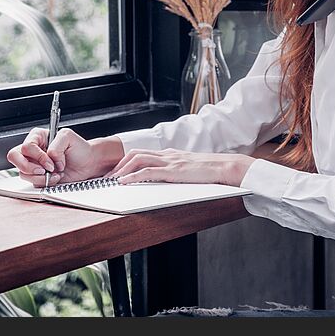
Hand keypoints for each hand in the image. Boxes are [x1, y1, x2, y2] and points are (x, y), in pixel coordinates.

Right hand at [6, 128, 122, 186]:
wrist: (88, 163)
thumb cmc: (79, 148)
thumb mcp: (68, 137)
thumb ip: (56, 145)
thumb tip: (48, 157)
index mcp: (38, 136)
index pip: (26, 146)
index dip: (38, 156)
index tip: (51, 162)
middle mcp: (33, 150)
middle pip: (14, 157)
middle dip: (29, 167)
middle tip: (44, 171)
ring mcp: (33, 164)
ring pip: (22, 172)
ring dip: (40, 177)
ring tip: (56, 174)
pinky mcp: (37, 176)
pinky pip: (32, 182)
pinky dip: (44, 183)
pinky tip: (56, 178)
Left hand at [105, 148, 254, 186]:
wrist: (226, 167)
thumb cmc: (211, 171)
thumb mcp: (190, 170)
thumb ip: (178, 171)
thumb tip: (167, 179)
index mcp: (171, 154)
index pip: (142, 153)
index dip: (126, 161)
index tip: (116, 172)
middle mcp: (168, 154)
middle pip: (135, 153)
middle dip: (119, 165)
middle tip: (108, 178)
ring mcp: (170, 161)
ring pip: (138, 159)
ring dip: (122, 170)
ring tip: (112, 181)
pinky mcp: (173, 170)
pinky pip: (148, 172)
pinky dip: (133, 176)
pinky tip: (124, 182)